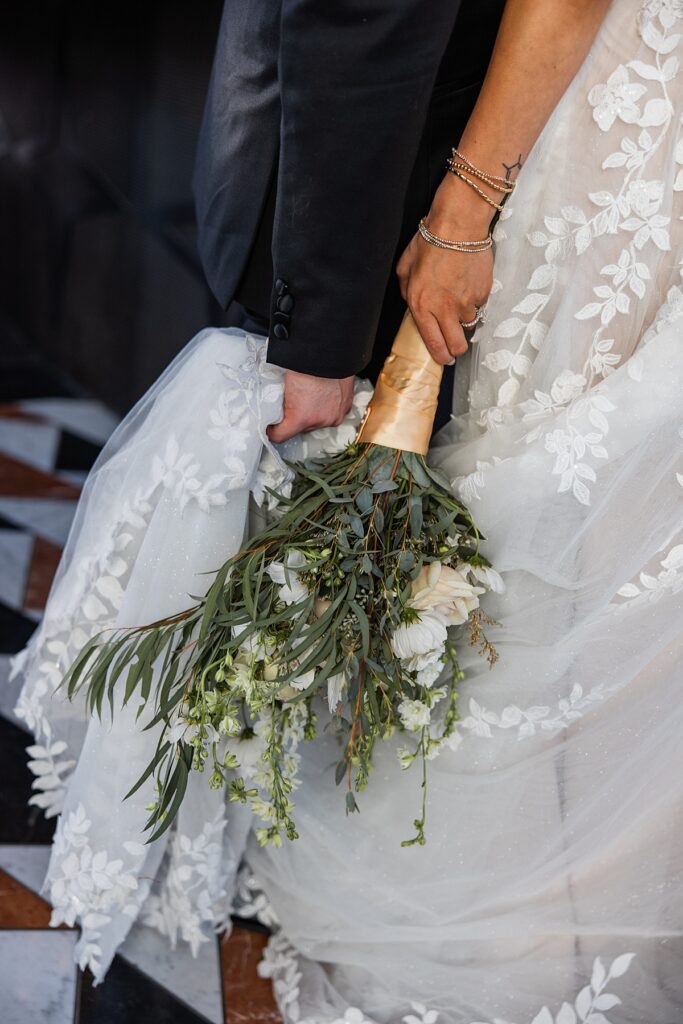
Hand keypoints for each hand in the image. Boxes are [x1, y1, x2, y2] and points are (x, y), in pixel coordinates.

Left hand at [267, 369, 355, 443]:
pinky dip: (326, 407)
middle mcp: (320, 421)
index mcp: (302, 418)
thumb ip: (281, 403)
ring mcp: (335, 415)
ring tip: (308, 397)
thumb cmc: (305, 363)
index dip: (272, 431)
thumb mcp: (284, 386)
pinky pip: (331, 413)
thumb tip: (275, 408)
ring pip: (317, 421)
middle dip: (295, 419)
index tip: (270, 426)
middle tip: (289, 404)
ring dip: (312, 413)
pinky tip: (321, 395)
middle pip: (301, 429)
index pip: (280, 436)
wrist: (329, 350)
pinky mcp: (345, 407)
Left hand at [396, 176, 493, 364]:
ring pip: (469, 323)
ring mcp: (467, 302)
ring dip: (464, 318)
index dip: (439, 356)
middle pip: (457, 346)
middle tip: (454, 346)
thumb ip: (405, 290)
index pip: (433, 344)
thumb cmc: (429, 241)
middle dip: (456, 350)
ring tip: (458, 299)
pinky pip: (479, 304)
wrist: (458, 225)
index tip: (442, 359)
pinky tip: (467, 283)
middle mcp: (445, 309)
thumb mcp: (405, 267)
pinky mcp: (483, 292)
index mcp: (422, 306)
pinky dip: (474, 299)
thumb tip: (410, 302)